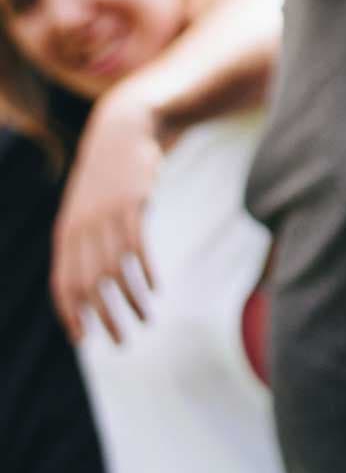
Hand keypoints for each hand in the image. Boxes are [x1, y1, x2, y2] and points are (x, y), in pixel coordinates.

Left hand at [52, 83, 164, 344]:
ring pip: (114, 271)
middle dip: (102, 318)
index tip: (84, 341)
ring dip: (130, 301)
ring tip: (145, 319)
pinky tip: (156, 289)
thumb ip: (85, 242)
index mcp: (66, 234)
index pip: (62, 285)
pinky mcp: (132, 205)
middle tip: (120, 342)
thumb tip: (90, 281)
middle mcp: (81, 229)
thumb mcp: (88, 210)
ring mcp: (105, 216)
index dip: (71, 315)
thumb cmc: (107, 178)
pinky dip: (146, 273)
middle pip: (87, 285)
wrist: (123, 131)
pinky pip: (137, 248)